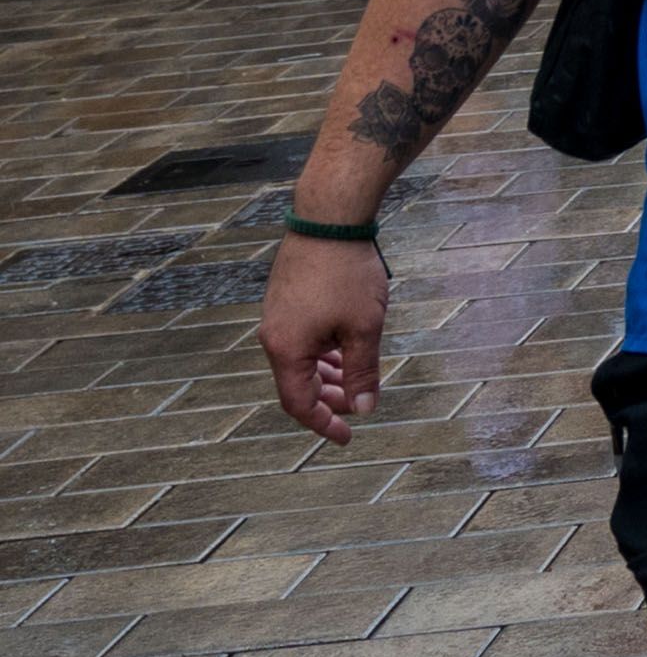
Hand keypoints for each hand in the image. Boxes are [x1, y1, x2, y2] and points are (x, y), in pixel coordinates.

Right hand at [258, 235, 389, 443]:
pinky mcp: (287, 299)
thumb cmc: (347, 273)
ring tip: (355, 381)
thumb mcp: (363, 328)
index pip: (298, 403)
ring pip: (303, 360)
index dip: (322, 424)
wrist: (328, 219)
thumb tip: (363, 408)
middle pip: (298, 383)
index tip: (346, 436)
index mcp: (287, 350)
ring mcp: (278, 317)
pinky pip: (303, 339)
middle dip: (328, 400)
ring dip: (328, 375)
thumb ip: (362, 372)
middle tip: (357, 407)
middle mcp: (274, 336)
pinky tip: (346, 350)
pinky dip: (324, 352)